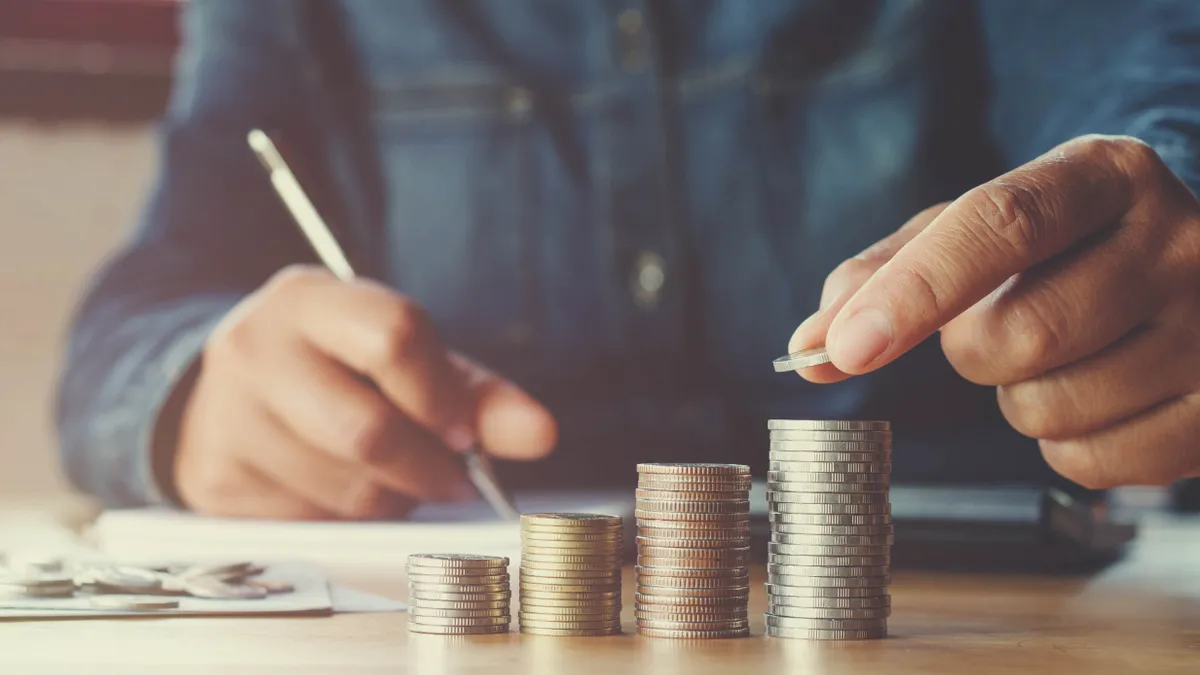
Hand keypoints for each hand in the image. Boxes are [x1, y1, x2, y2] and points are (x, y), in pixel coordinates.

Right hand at [173, 266, 556, 518]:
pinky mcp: (216, 483)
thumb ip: (474, 392)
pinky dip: (350, 521)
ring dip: (394, 500)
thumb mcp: (400, 358)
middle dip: (428, 468)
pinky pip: (314, 524)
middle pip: (368, 431)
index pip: (392, 337)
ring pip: (347, 489)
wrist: (223, 398)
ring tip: (394, 478)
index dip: (443, 397)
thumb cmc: (334, 369)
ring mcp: (227, 419)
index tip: (466, 434)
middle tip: (452, 478)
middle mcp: (254, 350)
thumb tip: (539, 434)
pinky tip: (345, 492)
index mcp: (308, 300)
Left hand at [790, 135, 1199, 487]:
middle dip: (971, 352)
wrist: (1189, 272)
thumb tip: (809, 347)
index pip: (1001, 225)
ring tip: (1059, 358)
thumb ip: (886, 276)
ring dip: (1018, 400)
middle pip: (1018, 334)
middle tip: (996, 329)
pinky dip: (1064, 445)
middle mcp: (1177, 240)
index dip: (914, 290)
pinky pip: (1092, 463)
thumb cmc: (1061, 250)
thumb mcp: (977, 233)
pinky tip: (1095, 397)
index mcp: (1104, 174)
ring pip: (1050, 409)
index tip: (846, 346)